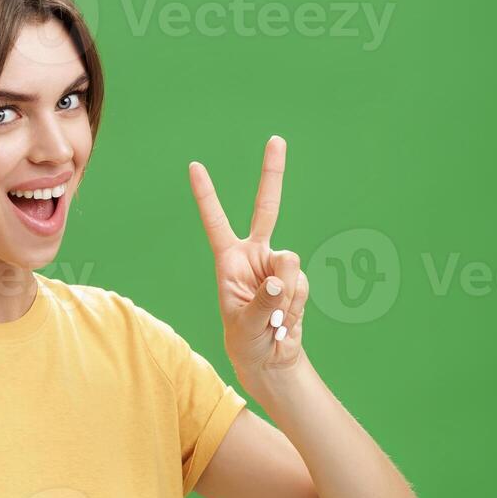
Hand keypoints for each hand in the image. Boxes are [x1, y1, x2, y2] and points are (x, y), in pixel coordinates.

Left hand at [188, 136, 307, 375]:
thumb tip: (281, 280)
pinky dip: (296, 305)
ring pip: (290, 264)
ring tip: (273, 319)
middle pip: (267, 207)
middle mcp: (255, 255)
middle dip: (272, 173)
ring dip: (285, 296)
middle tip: (277, 139)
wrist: (271, 358)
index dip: (206, 195)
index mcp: (229, 260)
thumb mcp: (246, 326)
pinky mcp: (297, 279)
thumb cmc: (247, 341)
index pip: (216, 222)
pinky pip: (302, 285)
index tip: (195, 166)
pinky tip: (286, 319)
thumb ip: (263, 303)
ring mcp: (279, 265)